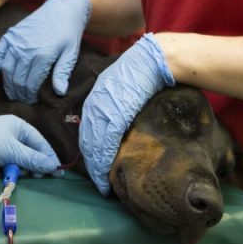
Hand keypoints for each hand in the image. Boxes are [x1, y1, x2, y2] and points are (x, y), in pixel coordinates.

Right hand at [0, 0, 90, 103]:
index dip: (30, 95)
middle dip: (19, 93)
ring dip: (7, 84)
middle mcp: (25, 48)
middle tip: (22, 100)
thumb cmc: (69, 31)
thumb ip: (62, 72)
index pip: (31, 83)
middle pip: (17, 78)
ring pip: (6, 69)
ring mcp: (15, 41)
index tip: (32, 102)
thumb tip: (59, 92)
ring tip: (11, 94)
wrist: (62, 8)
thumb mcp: (71, 53)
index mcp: (42, 54)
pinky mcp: (10, 35)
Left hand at [0, 115, 59, 174]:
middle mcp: (12, 133)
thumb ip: (32, 158)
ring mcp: (2, 144)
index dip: (49, 156)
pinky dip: (13, 170)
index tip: (57, 172)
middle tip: (40, 177)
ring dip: (24, 168)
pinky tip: (14, 176)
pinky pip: (10, 163)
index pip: (40, 141)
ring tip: (26, 176)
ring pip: (21, 159)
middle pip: (31, 151)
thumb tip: (53, 166)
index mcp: (18, 126)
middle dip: (36, 164)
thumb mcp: (11, 150)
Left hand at [79, 34, 174, 194]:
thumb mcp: (124, 90)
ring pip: (94, 143)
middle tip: (99, 182)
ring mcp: (104, 107)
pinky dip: (104, 158)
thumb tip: (119, 127)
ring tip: (103, 183)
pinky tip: (106, 171)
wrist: (154, 60)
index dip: (92, 151)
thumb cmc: (144, 74)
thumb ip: (117, 106)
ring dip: (98, 166)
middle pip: (88, 140)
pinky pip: (106, 140)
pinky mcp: (116, 112)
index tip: (96, 168)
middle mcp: (95, 103)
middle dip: (92, 163)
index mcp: (96, 97)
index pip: (89, 130)